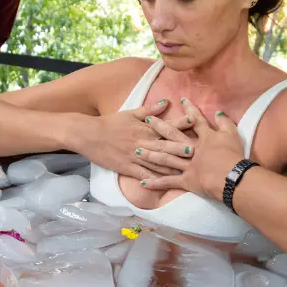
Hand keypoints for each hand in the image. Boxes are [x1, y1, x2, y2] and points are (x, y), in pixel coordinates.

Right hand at [70, 99, 192, 179]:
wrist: (89, 135)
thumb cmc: (110, 123)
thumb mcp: (130, 113)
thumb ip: (149, 109)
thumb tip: (167, 102)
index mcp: (144, 127)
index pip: (166, 125)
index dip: (181, 123)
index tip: (195, 121)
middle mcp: (142, 142)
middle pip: (165, 146)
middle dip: (181, 149)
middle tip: (197, 151)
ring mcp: (135, 156)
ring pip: (157, 163)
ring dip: (173, 166)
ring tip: (188, 171)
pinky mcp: (128, 167)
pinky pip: (143, 175)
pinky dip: (154, 180)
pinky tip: (165, 184)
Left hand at [140, 98, 244, 199]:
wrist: (233, 177)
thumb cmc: (234, 156)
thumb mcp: (233, 135)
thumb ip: (225, 122)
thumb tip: (218, 111)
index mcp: (204, 137)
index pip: (196, 120)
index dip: (189, 110)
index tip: (182, 101)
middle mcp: (191, 149)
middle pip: (173, 136)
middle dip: (159, 127)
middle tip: (147, 120)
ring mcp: (187, 165)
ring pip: (165, 158)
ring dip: (150, 154)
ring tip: (137, 151)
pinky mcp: (186, 180)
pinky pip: (168, 182)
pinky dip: (156, 182)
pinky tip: (143, 183)